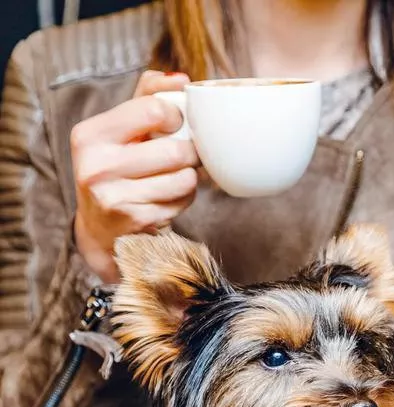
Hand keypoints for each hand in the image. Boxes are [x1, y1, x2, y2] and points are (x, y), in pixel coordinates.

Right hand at [71, 71, 198, 281]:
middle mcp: (96, 166)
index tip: (174, 124)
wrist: (102, 227)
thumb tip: (180, 79)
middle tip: (184, 154)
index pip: (153, 109)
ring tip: (176, 176)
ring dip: (190, 177)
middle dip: (189, 152)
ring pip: (185, 178)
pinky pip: (184, 201)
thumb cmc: (118, 167)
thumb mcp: (121, 129)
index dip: (176, 116)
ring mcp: (114, 197)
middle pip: (175, 149)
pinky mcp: (136, 221)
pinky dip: (185, 198)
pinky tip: (168, 198)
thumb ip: (148, 96)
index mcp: (90, 134)